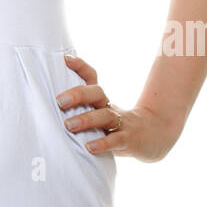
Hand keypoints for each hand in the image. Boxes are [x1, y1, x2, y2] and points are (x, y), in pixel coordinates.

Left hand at [58, 53, 182, 162]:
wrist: (155, 137)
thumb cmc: (119, 126)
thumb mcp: (101, 116)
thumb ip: (82, 113)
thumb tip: (51, 107)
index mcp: (102, 100)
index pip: (92, 78)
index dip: (80, 67)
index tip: (66, 59)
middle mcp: (110, 108)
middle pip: (97, 94)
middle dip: (78, 95)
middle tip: (59, 101)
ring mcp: (122, 123)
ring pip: (105, 116)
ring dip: (86, 119)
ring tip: (69, 125)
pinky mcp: (130, 140)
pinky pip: (116, 140)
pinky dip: (103, 143)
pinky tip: (89, 147)